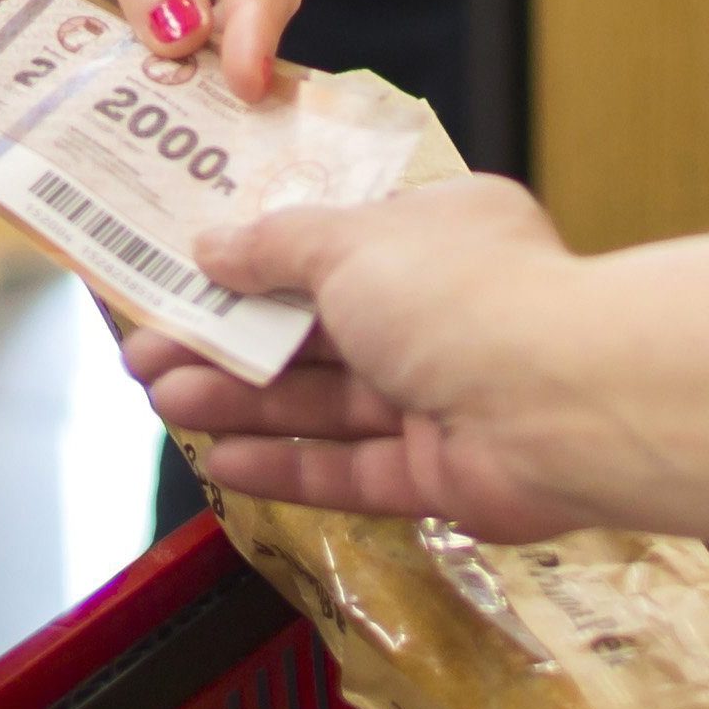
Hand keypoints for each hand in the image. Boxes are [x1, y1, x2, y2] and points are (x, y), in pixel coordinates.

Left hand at [0, 0, 320, 94]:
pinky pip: (215, 67)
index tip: (244, 81)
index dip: (259, 17)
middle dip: (233, 49)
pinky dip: (184, 82)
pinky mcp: (212, 28)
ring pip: (248, 43)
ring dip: (204, 70)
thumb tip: (186, 35)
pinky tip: (152, 97)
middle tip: (189, 101)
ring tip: (155, 92)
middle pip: (273, 3)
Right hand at [119, 176, 594, 535]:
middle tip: (145, 356)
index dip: (255, 264)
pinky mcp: (441, 473)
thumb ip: (274, 247)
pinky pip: (351, 467)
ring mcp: (444, 396)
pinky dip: (289, 466)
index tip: (184, 279)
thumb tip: (210, 244)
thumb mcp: (350, 244)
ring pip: (325, 401)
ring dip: (243, 402)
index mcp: (438, 235)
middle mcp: (443, 312)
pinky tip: (222, 464)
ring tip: (163, 402)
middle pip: (317, 331)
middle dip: (229, 342)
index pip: (335, 245)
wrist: (564, 407)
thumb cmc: (461, 297)